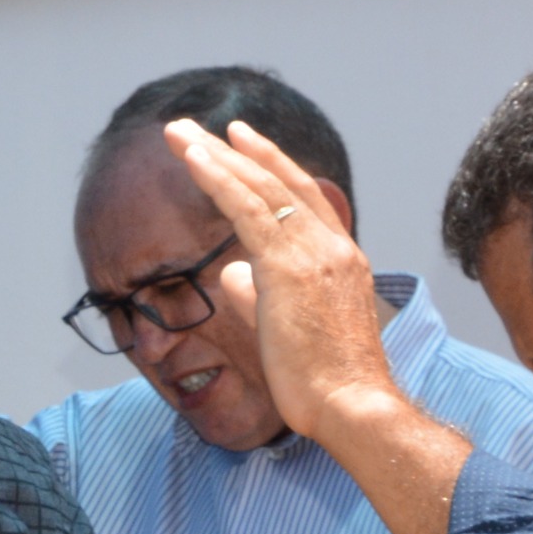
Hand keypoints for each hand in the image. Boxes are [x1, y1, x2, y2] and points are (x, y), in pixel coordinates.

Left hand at [158, 119, 397, 439]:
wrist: (352, 405)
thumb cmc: (324, 382)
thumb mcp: (289, 330)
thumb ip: (260, 295)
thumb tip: (231, 276)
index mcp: (342, 259)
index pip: (303, 197)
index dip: (271, 164)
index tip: (240, 140)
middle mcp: (333, 247)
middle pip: (279, 181)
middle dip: (233, 150)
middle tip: (194, 128)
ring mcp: (315, 253)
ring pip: (260, 188)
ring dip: (215, 156)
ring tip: (180, 133)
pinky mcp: (288, 268)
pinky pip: (248, 210)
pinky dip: (219, 179)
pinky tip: (193, 159)